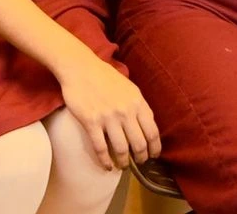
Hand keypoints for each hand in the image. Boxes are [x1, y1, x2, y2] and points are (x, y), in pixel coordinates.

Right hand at [59, 51, 160, 169]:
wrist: (82, 68)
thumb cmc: (106, 78)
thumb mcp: (130, 88)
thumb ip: (139, 106)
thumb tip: (147, 126)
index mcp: (137, 102)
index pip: (152, 131)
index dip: (155, 147)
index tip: (153, 155)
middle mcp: (125, 111)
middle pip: (139, 144)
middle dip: (141, 158)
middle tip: (138, 163)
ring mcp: (108, 118)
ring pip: (121, 149)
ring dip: (123, 162)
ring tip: (123, 166)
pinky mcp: (91, 123)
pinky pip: (101, 149)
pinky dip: (105, 161)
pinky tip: (107, 166)